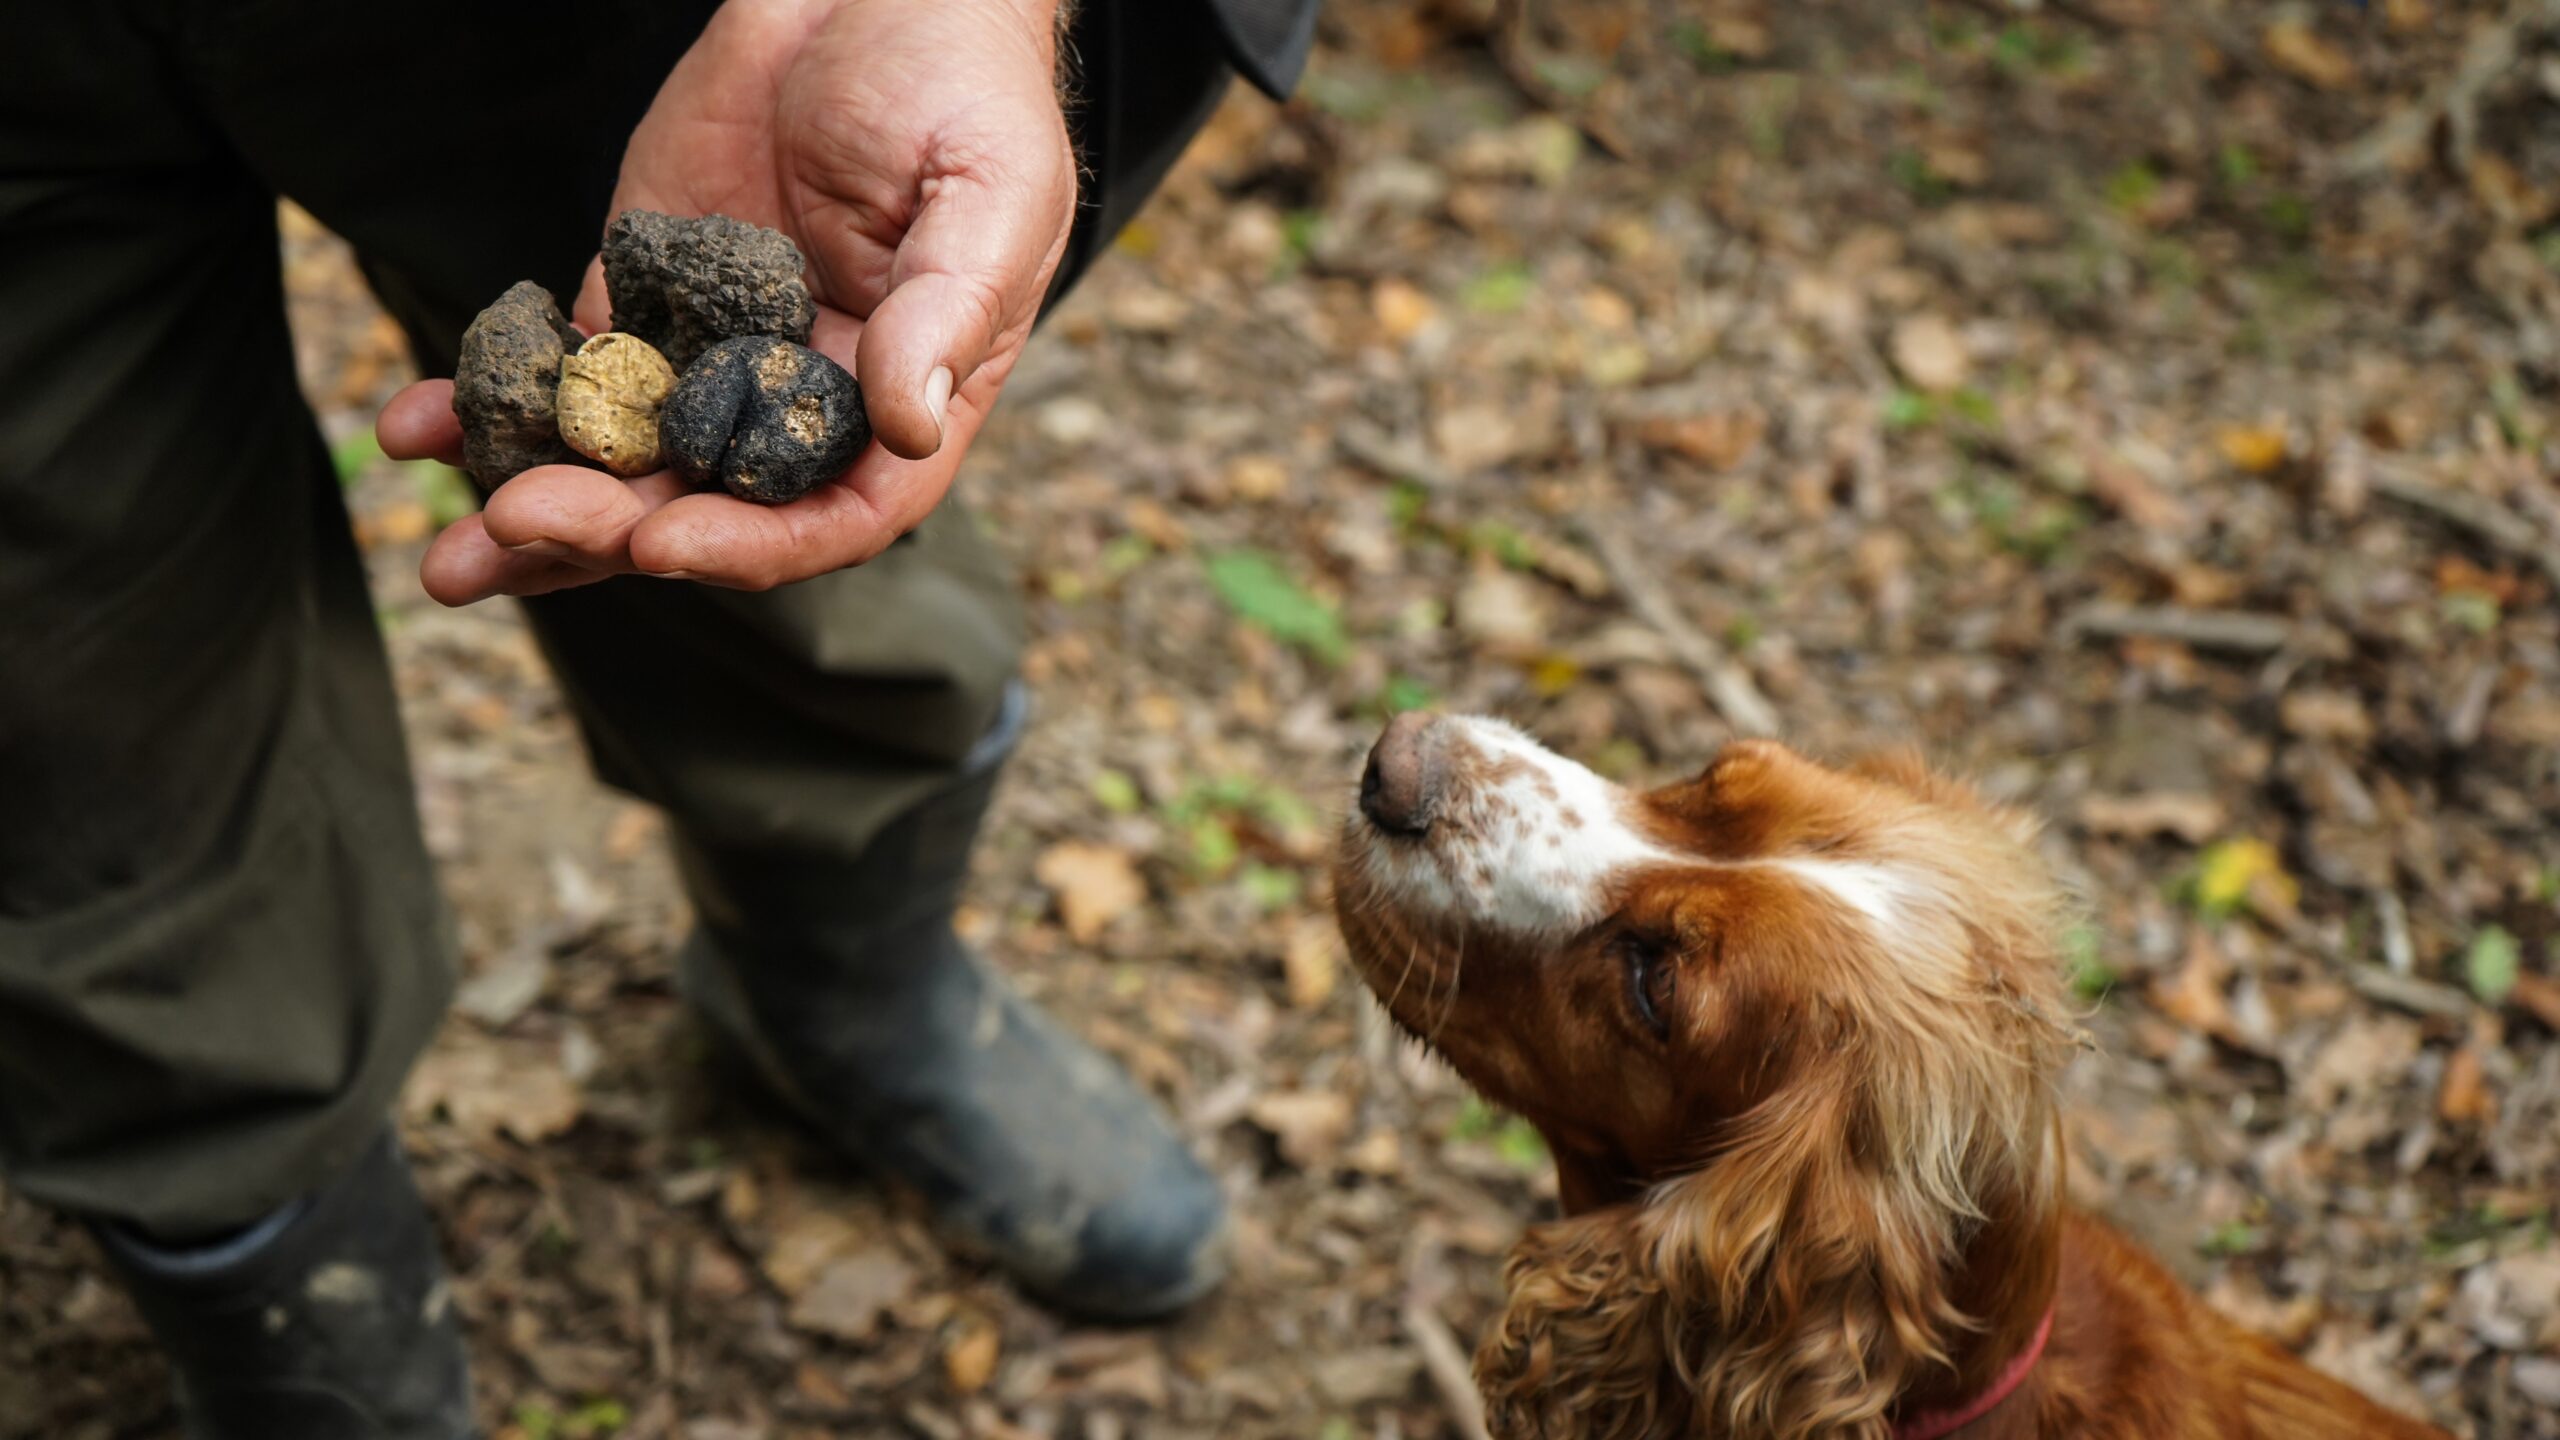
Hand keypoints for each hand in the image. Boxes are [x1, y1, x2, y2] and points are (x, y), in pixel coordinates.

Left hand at [380, 0, 1071, 603]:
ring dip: (532, 505)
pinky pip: (560, 369)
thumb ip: (944, 312)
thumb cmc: (963, 90)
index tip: (658, 541)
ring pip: (617, 461)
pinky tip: (423, 426)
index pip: (825, 517)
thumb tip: (909, 429)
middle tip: (515, 523)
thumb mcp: (988, 198)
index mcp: (894, 404)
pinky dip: (490, 404)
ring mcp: (707, 354)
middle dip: (604, 528)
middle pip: (699, 502)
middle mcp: (796, 401)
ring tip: (446, 553)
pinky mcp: (636, 294)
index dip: (745, 544)